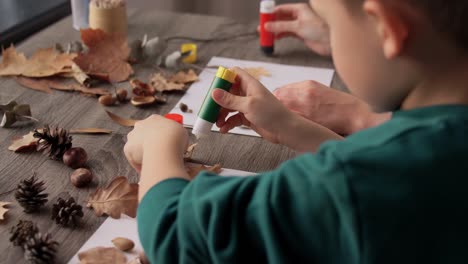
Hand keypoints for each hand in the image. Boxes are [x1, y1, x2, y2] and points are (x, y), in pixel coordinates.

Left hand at [124, 115, 187, 172]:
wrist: (165, 144)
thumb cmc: (175, 137)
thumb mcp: (183, 133)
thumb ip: (177, 137)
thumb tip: (178, 146)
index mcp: (154, 119)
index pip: (156, 127)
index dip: (161, 137)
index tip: (166, 144)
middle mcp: (141, 125)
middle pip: (144, 135)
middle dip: (150, 144)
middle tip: (159, 154)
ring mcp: (132, 136)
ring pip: (137, 147)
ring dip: (143, 154)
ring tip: (154, 163)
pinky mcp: (127, 148)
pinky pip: (133, 159)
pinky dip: (140, 165)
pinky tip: (148, 169)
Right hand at [212, 67, 292, 143]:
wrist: (285, 130)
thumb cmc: (271, 113)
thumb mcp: (248, 105)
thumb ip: (230, 100)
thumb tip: (214, 92)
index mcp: (249, 84)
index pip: (234, 73)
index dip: (223, 78)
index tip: (214, 88)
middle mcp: (247, 93)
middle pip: (227, 92)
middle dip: (218, 101)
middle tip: (210, 110)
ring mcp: (247, 105)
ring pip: (229, 107)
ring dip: (221, 114)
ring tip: (217, 123)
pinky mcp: (247, 117)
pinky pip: (233, 118)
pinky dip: (227, 123)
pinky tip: (224, 129)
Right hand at [258, 3, 330, 55]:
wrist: (330, 42)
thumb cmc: (320, 29)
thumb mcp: (297, 26)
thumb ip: (281, 26)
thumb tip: (268, 26)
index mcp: (299, 9)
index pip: (282, 9)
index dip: (271, 13)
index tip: (263, 18)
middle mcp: (299, 16)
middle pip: (281, 17)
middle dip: (272, 22)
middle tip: (262, 27)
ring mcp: (299, 25)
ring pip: (283, 26)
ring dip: (275, 30)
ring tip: (266, 34)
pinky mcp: (300, 34)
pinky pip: (287, 33)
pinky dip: (280, 35)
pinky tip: (275, 38)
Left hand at [273, 81, 391, 134]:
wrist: (357, 117)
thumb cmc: (344, 108)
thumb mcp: (323, 92)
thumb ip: (305, 95)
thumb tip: (290, 101)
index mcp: (308, 84)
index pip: (281, 91)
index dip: (278, 101)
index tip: (279, 108)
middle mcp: (303, 92)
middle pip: (277, 100)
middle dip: (277, 109)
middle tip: (280, 117)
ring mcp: (304, 105)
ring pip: (281, 110)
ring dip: (281, 117)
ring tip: (285, 124)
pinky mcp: (307, 118)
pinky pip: (288, 121)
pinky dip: (287, 125)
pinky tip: (292, 130)